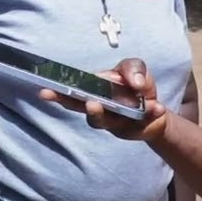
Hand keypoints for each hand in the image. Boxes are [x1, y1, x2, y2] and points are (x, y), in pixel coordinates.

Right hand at [39, 57, 169, 141]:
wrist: (157, 109)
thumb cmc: (136, 86)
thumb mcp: (134, 68)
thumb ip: (131, 68)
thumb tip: (134, 82)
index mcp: (92, 92)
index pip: (70, 92)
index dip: (57, 93)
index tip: (44, 92)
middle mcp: (98, 109)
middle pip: (82, 110)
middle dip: (81, 107)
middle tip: (89, 103)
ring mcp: (114, 124)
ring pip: (108, 122)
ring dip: (114, 116)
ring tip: (125, 109)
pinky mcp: (133, 132)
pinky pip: (140, 125)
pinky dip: (150, 114)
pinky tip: (158, 108)